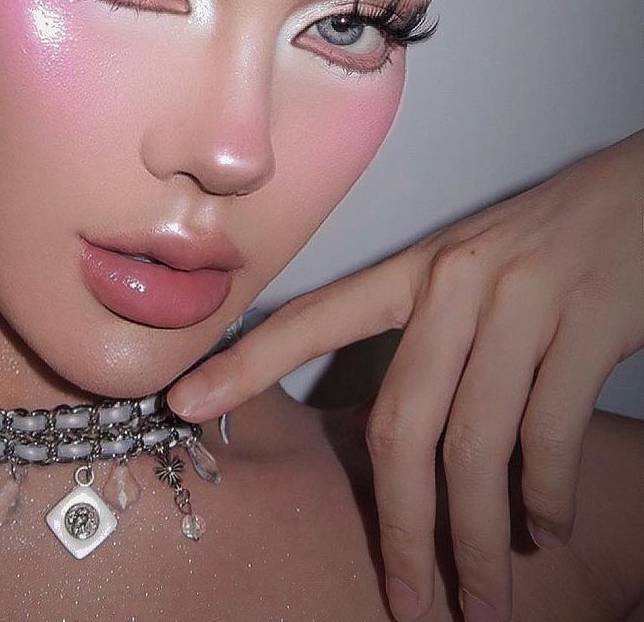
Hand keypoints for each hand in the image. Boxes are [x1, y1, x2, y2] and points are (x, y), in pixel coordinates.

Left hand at [166, 130, 643, 621]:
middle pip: (399, 423)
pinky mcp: (588, 320)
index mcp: (413, 270)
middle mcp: (454, 282)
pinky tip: (544, 526)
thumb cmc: (546, 243)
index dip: (245, 366)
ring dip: (478, 537)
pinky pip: (548, 432)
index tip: (181, 404)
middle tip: (409, 600)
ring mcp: (520, 299)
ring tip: (484, 595)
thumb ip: (423, 339)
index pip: (311, 319)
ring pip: (474, 444)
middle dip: (400, 527)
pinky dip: (546, 498)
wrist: (637, 197)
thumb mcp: (468, 274)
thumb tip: (393, 438)